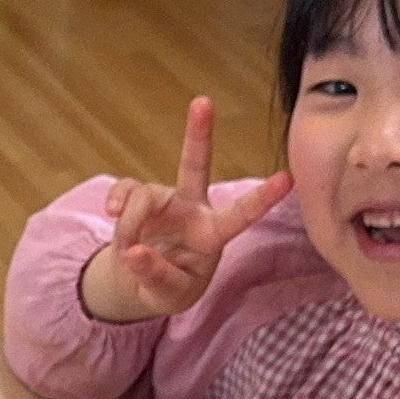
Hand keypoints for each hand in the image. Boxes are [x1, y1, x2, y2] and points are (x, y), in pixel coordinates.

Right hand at [78, 97, 290, 320]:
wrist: (140, 282)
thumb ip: (156, 276)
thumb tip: (133, 251)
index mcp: (212, 234)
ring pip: (143, 196)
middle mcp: (191, 209)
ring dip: (128, 224)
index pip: (240, 215)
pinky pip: (124, 190)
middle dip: (199, 134)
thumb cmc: (169, 287)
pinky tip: (111, 214)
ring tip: (127, 251)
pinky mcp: (138, 198)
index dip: (263, 198)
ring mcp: (164, 200)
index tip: (287, 179)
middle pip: (195, 165)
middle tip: (203, 102)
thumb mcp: (170, 296)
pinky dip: (115, 204)